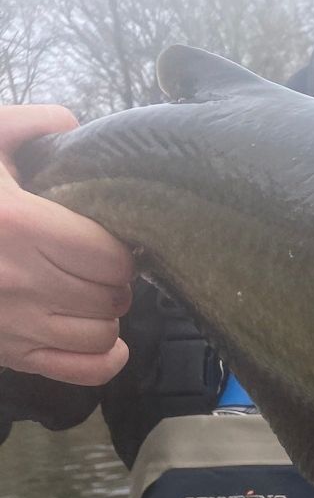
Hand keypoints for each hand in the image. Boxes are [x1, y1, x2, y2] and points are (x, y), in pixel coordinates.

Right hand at [0, 105, 133, 384]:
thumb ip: (27, 126)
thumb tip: (69, 125)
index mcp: (17, 225)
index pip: (108, 256)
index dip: (118, 249)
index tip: (105, 239)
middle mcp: (18, 280)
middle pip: (110, 296)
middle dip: (114, 280)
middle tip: (100, 266)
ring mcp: (12, 323)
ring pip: (101, 334)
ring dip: (106, 315)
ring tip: (90, 294)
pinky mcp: (6, 354)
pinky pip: (82, 371)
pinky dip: (105, 358)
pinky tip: (104, 339)